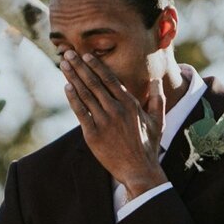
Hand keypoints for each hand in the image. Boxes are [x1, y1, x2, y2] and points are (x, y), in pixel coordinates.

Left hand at [62, 51, 166, 198]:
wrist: (139, 170)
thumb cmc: (149, 146)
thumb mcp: (159, 120)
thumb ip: (158, 99)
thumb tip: (157, 80)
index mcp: (130, 104)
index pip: (109, 79)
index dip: (96, 66)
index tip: (86, 55)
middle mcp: (116, 109)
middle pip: (94, 83)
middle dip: (80, 66)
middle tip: (68, 53)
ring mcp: (104, 122)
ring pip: (85, 94)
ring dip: (73, 78)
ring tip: (64, 65)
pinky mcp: (93, 135)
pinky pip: (80, 112)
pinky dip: (73, 98)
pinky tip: (66, 87)